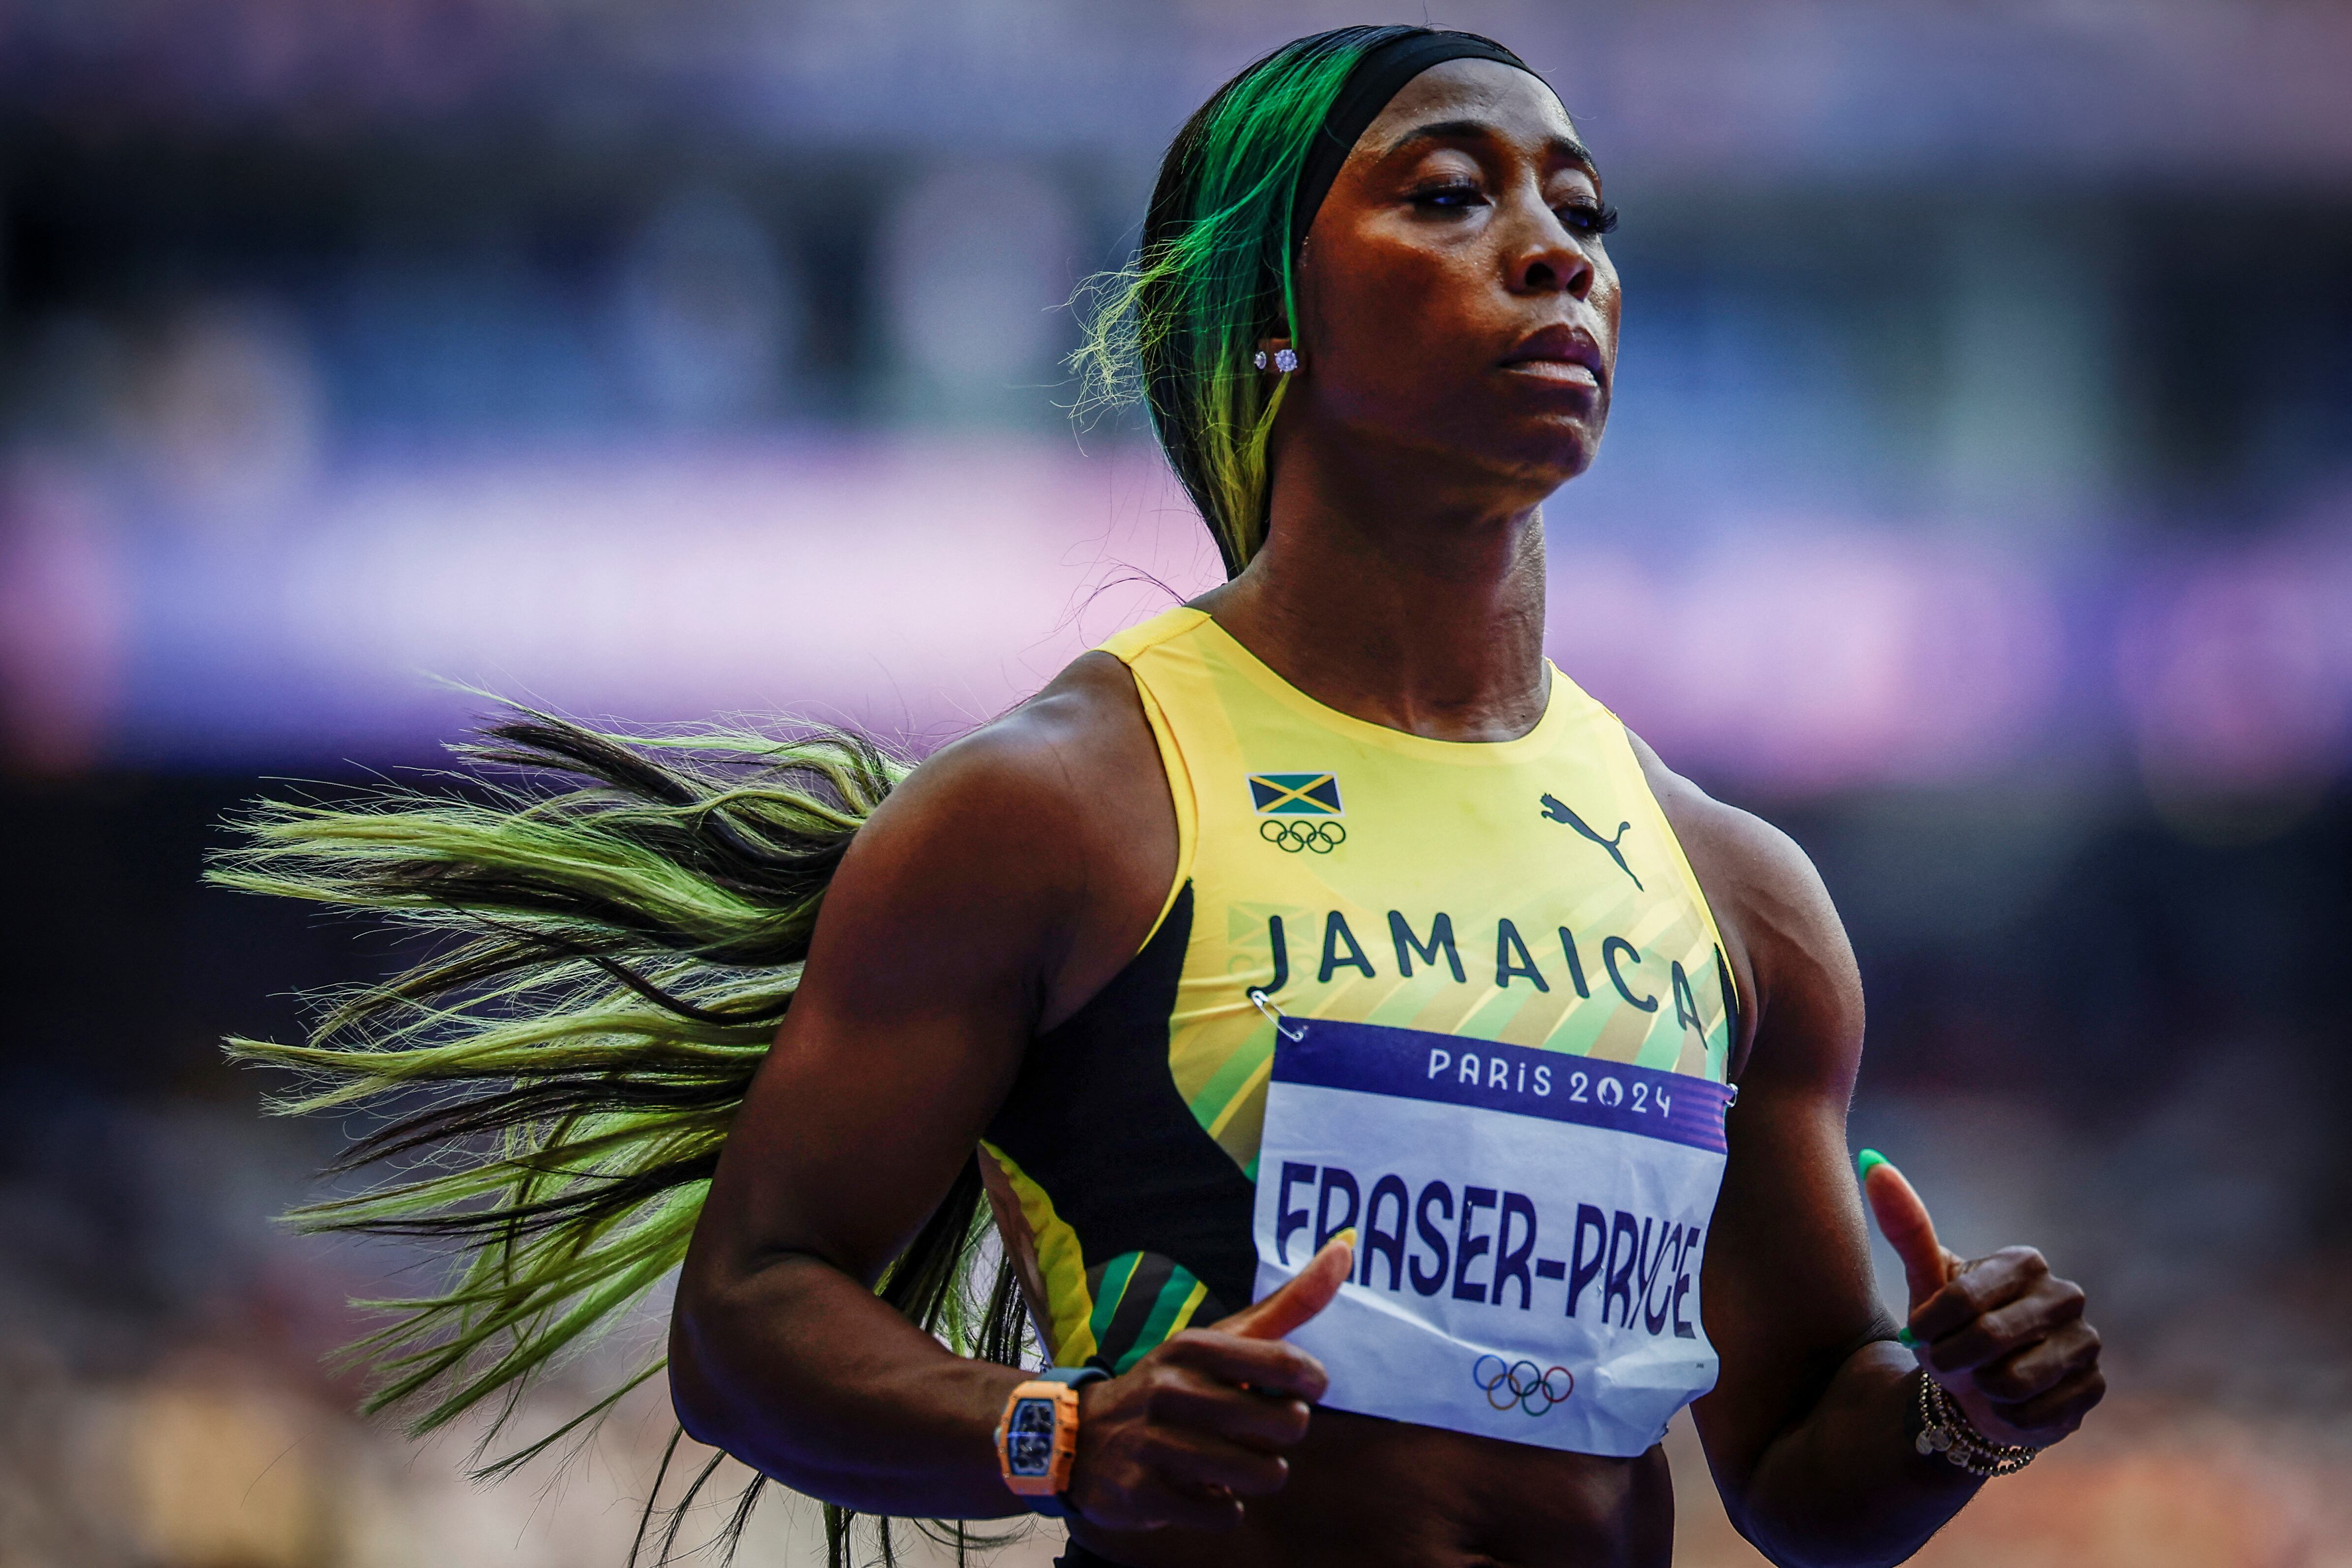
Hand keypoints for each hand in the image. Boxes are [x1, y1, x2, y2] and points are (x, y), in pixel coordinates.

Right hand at [1063, 1233, 1351, 1531]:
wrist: (1082, 1438)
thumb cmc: (1175, 1387)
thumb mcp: (1223, 1341)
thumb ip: (1288, 1303)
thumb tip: (1345, 1248)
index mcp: (1195, 1347)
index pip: (1289, 1365)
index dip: (1312, 1384)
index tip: (1300, 1389)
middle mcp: (1172, 1389)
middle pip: (1287, 1425)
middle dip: (1283, 1433)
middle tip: (1256, 1429)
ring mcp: (1155, 1442)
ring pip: (1263, 1474)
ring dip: (1260, 1474)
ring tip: (1233, 1460)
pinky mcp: (1144, 1492)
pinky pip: (1226, 1513)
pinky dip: (1225, 1507)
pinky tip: (1202, 1487)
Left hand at [1861, 1152, 2104, 1450]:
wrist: (1978, 1390)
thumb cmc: (1950, 1329)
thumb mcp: (1926, 1282)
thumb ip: (1906, 1227)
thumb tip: (1874, 1164)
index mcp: (2025, 1263)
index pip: (1961, 1298)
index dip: (1929, 1327)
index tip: (1920, 1334)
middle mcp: (2065, 1295)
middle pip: (1988, 1338)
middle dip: (1952, 1359)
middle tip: (1948, 1361)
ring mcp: (2086, 1342)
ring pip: (2012, 1380)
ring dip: (1981, 1388)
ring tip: (1983, 1379)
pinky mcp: (2093, 1388)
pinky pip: (2035, 1413)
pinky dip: (2008, 1417)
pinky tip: (2009, 1404)